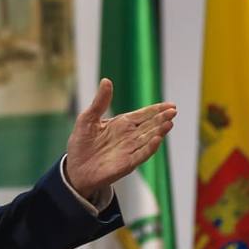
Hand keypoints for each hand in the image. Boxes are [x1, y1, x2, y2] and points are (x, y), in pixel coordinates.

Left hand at [64, 79, 176, 199]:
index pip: (144, 115)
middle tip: (173, 111)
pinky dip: (149, 148)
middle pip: (150, 125)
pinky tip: (157, 139)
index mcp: (122, 124)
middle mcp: (129, 136)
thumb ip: (100, 102)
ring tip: (169, 123)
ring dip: (159, 131)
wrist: (74, 168)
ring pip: (148, 139)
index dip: (157, 109)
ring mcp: (129, 150)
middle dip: (162, 118)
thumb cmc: (81, 143)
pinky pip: (141, 155)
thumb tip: (106, 80)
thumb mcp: (87, 118)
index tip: (171, 105)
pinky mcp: (126, 164)